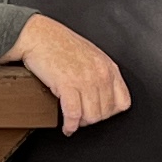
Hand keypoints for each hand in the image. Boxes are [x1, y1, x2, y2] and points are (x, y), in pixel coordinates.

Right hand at [3, 12, 132, 132]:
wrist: (39, 35)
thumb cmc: (60, 44)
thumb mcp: (90, 56)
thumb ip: (100, 74)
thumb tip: (101, 96)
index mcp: (109, 67)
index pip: (123, 102)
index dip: (110, 112)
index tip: (99, 113)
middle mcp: (100, 74)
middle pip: (105, 113)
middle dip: (92, 119)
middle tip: (82, 118)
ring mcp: (85, 80)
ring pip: (91, 117)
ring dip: (81, 124)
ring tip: (73, 122)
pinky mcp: (67, 85)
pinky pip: (74, 115)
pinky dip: (70, 125)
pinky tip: (67, 127)